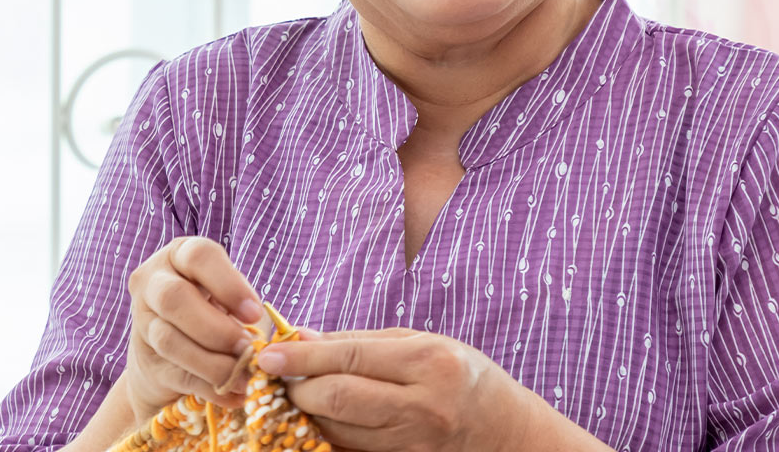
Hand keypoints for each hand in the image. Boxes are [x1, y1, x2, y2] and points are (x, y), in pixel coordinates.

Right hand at [123, 236, 265, 423]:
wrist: (170, 351)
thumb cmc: (210, 311)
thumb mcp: (224, 296)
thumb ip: (241, 308)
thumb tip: (262, 342)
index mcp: (178, 255)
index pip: (198, 257)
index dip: (228, 284)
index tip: (254, 313)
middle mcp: (152, 282)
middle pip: (174, 298)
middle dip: (216, 328)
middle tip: (247, 348)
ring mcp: (142, 322)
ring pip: (169, 340)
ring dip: (212, 362)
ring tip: (244, 376)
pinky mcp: (145, 361)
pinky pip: (175, 374)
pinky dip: (209, 387)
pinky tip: (233, 394)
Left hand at [256, 328, 535, 451]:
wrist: (510, 435)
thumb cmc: (464, 377)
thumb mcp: (421, 343)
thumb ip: (361, 342)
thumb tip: (303, 337)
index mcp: (427, 362)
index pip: (348, 358)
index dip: (301, 356)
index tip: (268, 354)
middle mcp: (421, 405)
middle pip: (338, 399)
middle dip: (297, 388)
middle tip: (275, 377)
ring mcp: (414, 443)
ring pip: (339, 431)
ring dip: (306, 414)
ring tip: (292, 395)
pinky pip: (353, 451)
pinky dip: (328, 437)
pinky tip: (316, 422)